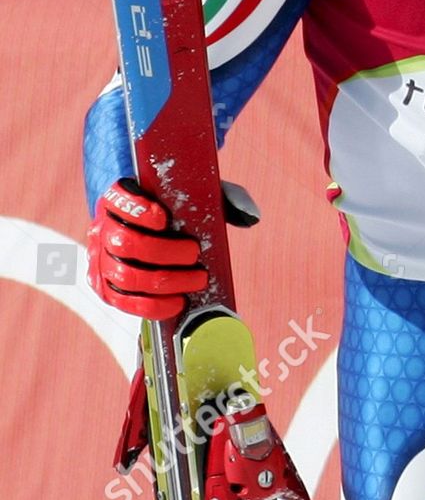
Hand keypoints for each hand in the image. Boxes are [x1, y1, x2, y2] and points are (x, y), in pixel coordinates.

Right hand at [87, 177, 209, 320]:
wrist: (143, 231)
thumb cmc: (173, 210)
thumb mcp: (194, 193)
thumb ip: (222, 197)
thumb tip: (250, 214)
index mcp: (118, 199)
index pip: (119, 200)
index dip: (137, 211)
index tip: (163, 218)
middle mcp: (102, 228)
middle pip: (125, 243)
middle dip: (164, 252)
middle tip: (194, 255)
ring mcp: (99, 260)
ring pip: (125, 275)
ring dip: (166, 281)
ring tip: (196, 279)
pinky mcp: (105, 287)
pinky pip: (123, 302)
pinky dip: (151, 306)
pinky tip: (177, 302)